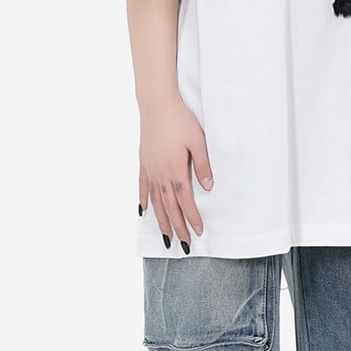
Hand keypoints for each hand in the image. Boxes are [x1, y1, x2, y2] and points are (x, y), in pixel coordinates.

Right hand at [138, 96, 212, 250]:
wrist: (157, 105)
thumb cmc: (181, 120)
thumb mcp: (198, 141)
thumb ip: (203, 165)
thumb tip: (208, 187)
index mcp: (175, 170)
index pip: (185, 201)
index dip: (192, 218)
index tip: (198, 232)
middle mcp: (160, 174)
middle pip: (169, 207)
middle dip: (177, 227)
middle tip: (182, 245)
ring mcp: (150, 169)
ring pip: (155, 201)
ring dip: (161, 220)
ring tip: (165, 237)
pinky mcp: (143, 162)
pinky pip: (142, 186)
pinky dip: (144, 200)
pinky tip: (143, 211)